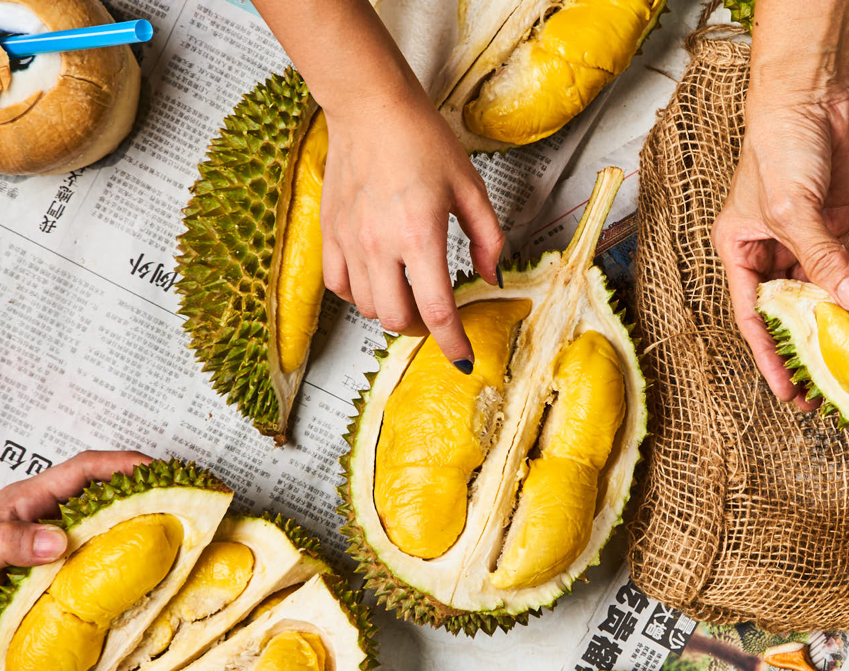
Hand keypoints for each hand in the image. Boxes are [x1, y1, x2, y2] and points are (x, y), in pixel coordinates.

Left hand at [0, 450, 151, 567]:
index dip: (121, 463)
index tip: (153, 469)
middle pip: (103, 490)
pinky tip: (130, 568)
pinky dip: (117, 556)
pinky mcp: (58, 564)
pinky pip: (96, 553)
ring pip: (103, 522)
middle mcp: (47, 513)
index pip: (84, 469)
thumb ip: (12, 541)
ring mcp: (55, 539)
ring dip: (131, 524)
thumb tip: (58, 541)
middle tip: (172, 498)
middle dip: (139, 488)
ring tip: (163, 530)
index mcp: (31, 498)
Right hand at [321, 88, 502, 371]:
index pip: (436, 310)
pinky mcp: (329, 232)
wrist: (370, 107)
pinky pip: (338, 286)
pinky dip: (358, 295)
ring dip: (391, 311)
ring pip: (366, 307)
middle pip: (397, 318)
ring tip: (408, 293)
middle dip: (422, 328)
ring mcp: (349, 240)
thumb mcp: (470, 188)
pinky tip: (376, 281)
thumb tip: (494, 278)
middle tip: (436, 316)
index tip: (464, 358)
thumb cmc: (421, 139)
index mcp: (420, 235)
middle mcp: (380, 244)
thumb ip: (488, 239)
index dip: (452, 342)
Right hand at [713, 79, 848, 409]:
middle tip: (822, 390)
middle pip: (785, 312)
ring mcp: (803, 242)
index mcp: (738, 249)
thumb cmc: (780, 146)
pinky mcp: (834, 230)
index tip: (788, 388)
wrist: (811, 98)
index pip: (752, 315)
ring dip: (832, 325)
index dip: (769, 355)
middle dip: (802, 349)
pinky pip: (843, 273)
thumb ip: (823, 258)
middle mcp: (767, 251)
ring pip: (816, 295)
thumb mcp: (793, 210)